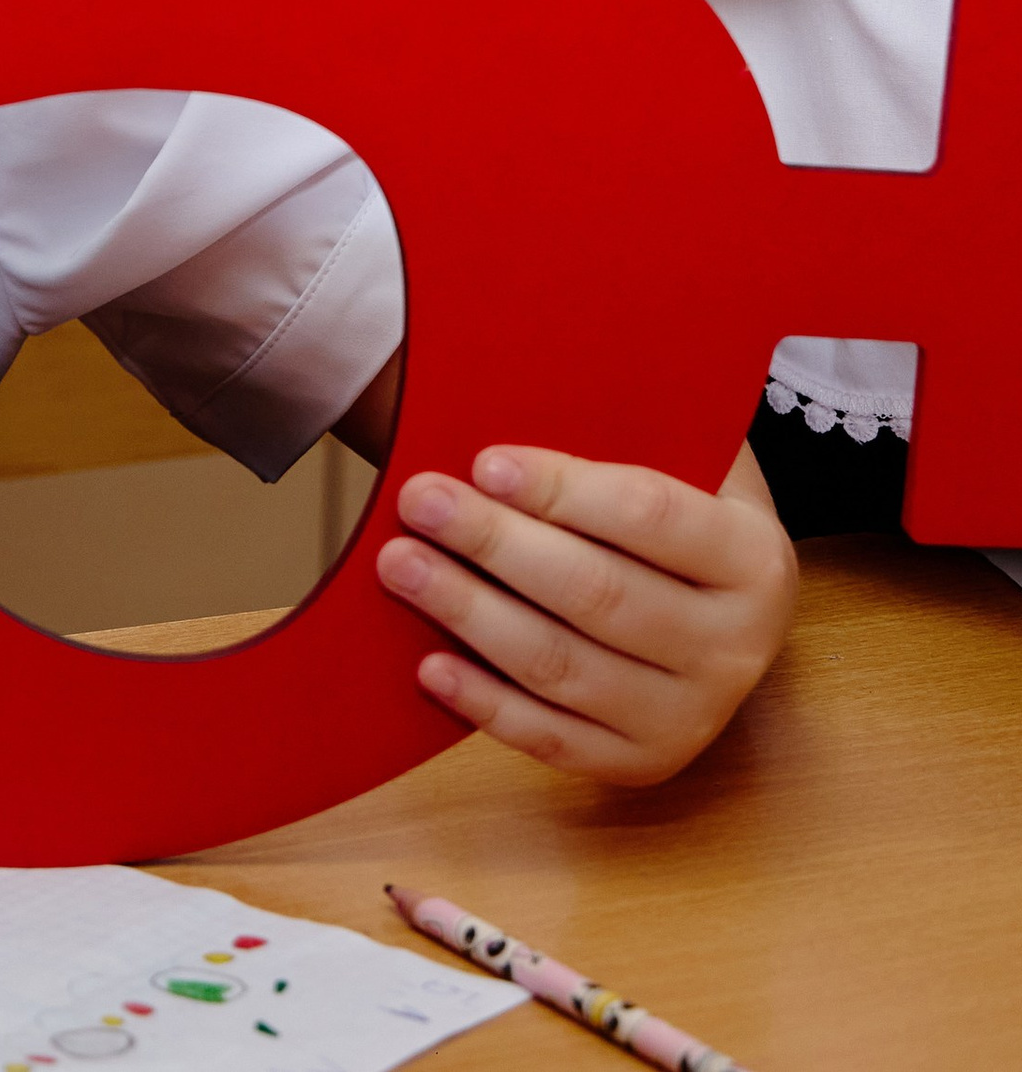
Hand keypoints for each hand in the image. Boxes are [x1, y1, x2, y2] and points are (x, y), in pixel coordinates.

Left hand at [374, 439, 797, 784]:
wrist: (715, 599)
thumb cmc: (675, 504)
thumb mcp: (680, 454)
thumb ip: (620, 433)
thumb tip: (510, 391)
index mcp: (755, 559)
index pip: (649, 517)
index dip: (562, 490)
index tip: (483, 462)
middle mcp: (736, 648)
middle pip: (599, 594)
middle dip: (495, 544)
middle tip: (419, 501)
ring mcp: (692, 717)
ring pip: (566, 668)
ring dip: (472, 615)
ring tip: (400, 565)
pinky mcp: (643, 764)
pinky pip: (554, 740)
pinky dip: (486, 703)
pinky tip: (430, 665)